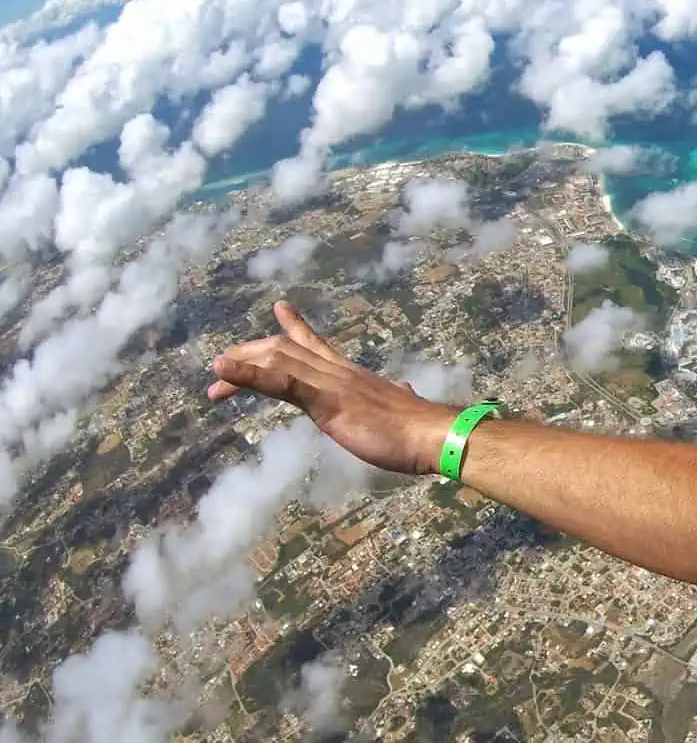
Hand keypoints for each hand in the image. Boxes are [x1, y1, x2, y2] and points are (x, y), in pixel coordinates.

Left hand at [206, 301, 455, 473]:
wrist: (433, 435)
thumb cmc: (419, 430)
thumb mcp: (400, 410)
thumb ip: (396, 398)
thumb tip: (405, 391)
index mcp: (352, 376)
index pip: (317, 345)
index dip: (295, 328)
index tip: (279, 309)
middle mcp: (338, 372)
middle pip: (286, 350)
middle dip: (252, 355)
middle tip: (222, 366)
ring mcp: (331, 382)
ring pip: (279, 360)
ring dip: (243, 364)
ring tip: (214, 371)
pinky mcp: (326, 399)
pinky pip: (280, 382)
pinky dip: (247, 374)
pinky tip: (222, 370)